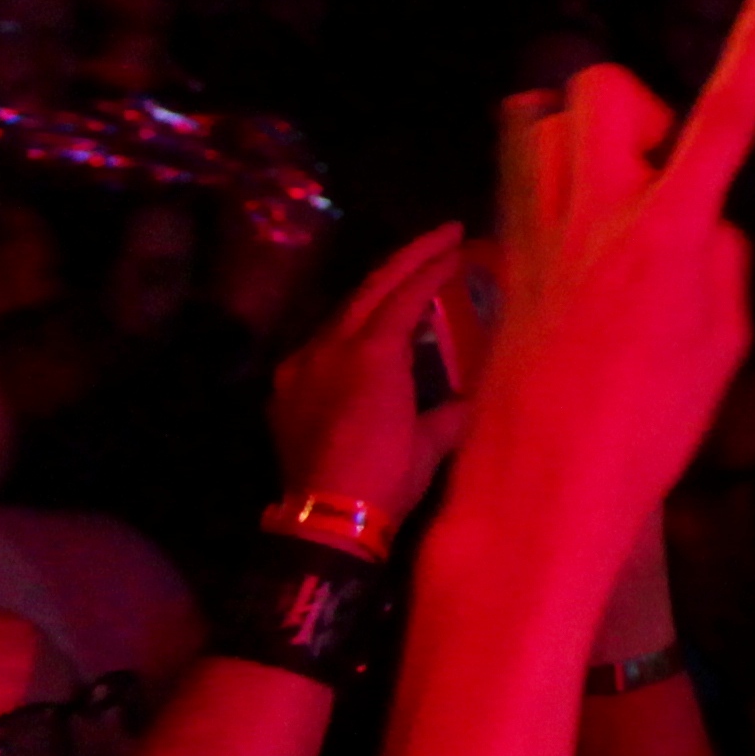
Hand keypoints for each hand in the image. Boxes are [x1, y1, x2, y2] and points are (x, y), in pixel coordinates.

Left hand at [269, 222, 474, 527]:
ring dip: (378, 292)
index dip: (437, 266)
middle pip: (370, 287)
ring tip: (409, 281)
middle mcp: (331, 348)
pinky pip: (321, 343)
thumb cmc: (387, 476)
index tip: (463, 244)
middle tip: (443, 236)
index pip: (407, 293)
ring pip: (343, 313)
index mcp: (373, 353)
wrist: (326, 519)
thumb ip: (451, 407)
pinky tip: (366, 337)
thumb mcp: (433, 439)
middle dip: (409, 257)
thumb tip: (468, 395)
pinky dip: (351, 329)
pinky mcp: (286, 388)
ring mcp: (302, 366)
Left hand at [461, 0, 754, 556]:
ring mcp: (532, 226)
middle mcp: (592, 211)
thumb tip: (702, 222)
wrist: (540, 484)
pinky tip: (574, 230)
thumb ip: (722, 262)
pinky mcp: (497, 251)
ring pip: (544, 116)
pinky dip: (549, 171)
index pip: (721, 117)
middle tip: (664, 173)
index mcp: (665, 233)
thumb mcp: (722, 343)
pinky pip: (516, 167)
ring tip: (614, 193)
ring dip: (586, 133)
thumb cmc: (649, 427)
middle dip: (642, 107)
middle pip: (602, 88)